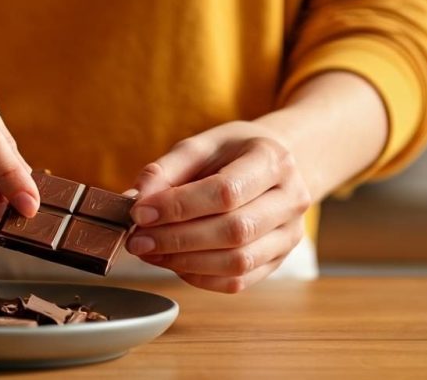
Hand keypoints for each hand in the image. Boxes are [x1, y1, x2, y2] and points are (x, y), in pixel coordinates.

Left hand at [125, 121, 311, 292]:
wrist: (273, 166)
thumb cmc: (232, 153)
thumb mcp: (200, 146)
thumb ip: (165, 170)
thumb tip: (135, 199)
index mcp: (272, 160)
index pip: (226, 192)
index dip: (179, 207)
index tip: (140, 213)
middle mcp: (291, 199)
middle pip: (234, 231)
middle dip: (177, 239)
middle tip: (138, 240)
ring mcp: (289, 234)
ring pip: (238, 262)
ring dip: (185, 262)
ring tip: (150, 252)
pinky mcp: (279, 259)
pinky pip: (237, 281)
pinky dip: (199, 277)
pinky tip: (173, 263)